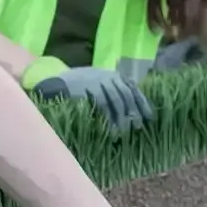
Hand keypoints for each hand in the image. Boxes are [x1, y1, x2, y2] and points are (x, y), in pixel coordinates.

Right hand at [23, 56, 154, 133]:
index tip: (150, 116)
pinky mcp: (91, 90)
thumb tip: (127, 108)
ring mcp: (99, 82)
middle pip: (127, 94)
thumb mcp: (95, 82)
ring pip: (118, 102)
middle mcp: (108, 76)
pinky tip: (112, 130)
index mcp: (111, 74)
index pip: (132, 88)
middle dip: (135, 111)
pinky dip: (110, 119)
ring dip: (123, 118)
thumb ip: (110, 89)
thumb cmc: (75, 85)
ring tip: (126, 132)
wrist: (56, 84)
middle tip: (139, 126)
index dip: (142, 102)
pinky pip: (105, 107)